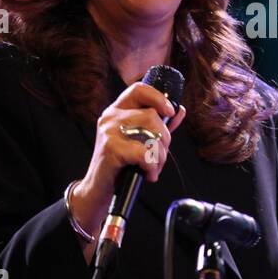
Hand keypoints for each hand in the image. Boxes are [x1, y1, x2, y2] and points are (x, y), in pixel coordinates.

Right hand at [69, 82, 186, 242]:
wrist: (97, 188)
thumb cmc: (119, 165)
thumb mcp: (138, 141)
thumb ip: (158, 126)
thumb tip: (180, 111)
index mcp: (117, 111)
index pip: (138, 90)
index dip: (158, 97)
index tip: (170, 111)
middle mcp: (110, 117)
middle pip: (152, 115)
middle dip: (165, 139)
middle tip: (160, 156)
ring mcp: (108, 132)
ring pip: (151, 133)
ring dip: (160, 155)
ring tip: (154, 167)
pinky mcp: (110, 149)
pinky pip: (143, 153)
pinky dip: (152, 166)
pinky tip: (148, 174)